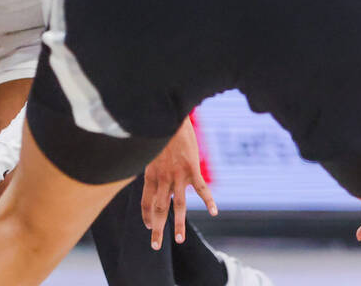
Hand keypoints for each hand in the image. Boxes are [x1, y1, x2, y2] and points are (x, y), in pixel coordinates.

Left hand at [141, 117, 216, 249]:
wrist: (167, 116)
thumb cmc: (158, 132)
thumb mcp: (149, 151)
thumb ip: (152, 167)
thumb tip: (153, 177)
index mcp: (150, 174)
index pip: (146, 201)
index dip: (147, 215)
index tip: (148, 226)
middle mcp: (162, 178)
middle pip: (159, 208)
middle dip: (157, 228)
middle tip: (155, 245)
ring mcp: (177, 175)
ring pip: (178, 205)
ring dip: (179, 224)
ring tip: (179, 240)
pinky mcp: (192, 169)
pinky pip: (201, 189)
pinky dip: (209, 201)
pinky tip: (214, 212)